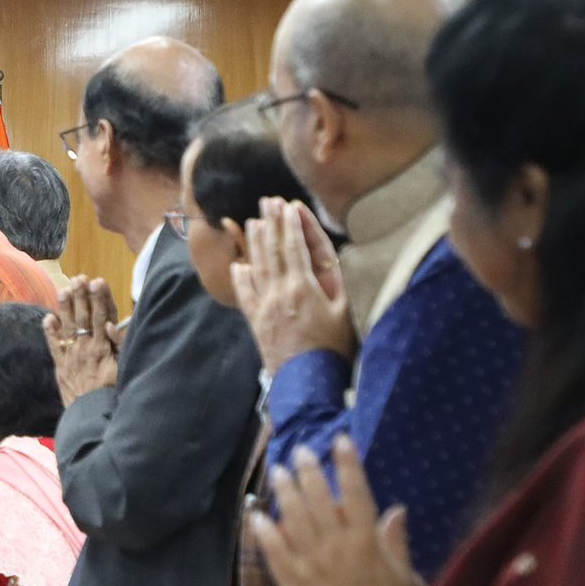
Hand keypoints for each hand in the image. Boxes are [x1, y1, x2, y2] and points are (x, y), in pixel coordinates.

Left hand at [43, 276, 121, 405]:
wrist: (92, 414)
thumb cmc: (113, 392)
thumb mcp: (123, 368)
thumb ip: (119, 345)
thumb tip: (110, 324)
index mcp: (103, 347)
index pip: (101, 316)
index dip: (99, 298)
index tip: (97, 282)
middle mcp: (86, 348)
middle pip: (83, 317)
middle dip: (81, 296)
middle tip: (79, 278)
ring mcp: (72, 356)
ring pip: (67, 326)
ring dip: (65, 307)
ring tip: (63, 289)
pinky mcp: (61, 366)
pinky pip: (54, 346)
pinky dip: (50, 332)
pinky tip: (47, 317)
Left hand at [233, 199, 353, 373]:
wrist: (307, 383)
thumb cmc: (334, 348)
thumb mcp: (345, 311)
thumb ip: (336, 282)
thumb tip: (330, 257)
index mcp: (303, 286)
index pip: (295, 246)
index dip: (291, 224)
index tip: (288, 204)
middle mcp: (278, 292)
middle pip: (273, 251)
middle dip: (270, 223)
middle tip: (266, 202)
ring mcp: (264, 306)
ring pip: (257, 267)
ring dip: (255, 243)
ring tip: (253, 221)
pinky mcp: (256, 322)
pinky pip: (245, 294)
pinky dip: (241, 277)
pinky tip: (239, 264)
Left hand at [251, 435, 421, 585]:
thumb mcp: (405, 578)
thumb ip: (396, 542)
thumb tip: (396, 510)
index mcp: (367, 543)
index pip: (357, 494)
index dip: (348, 465)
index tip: (339, 441)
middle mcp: (336, 548)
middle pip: (319, 500)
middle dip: (309, 472)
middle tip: (299, 452)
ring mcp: (311, 566)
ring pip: (294, 520)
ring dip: (285, 493)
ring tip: (277, 473)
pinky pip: (274, 553)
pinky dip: (264, 533)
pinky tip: (256, 516)